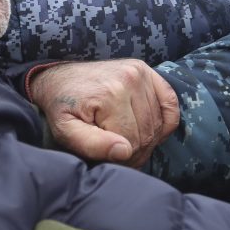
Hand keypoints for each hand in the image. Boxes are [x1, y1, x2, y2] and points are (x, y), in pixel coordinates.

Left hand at [30, 60, 178, 166]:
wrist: (59, 78)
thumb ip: (91, 145)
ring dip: (146, 139)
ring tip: (126, 141)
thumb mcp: (65, 130)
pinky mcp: (146, 71)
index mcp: (110, 94)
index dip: (120, 158)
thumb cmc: (62, 108)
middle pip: (146, 134)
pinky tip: (149, 128)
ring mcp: (140, 72)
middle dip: (133, 151)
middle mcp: (129, 79)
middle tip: (117, 153)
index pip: (131, 143)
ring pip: (158, 123)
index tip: (107, 158)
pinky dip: (164, 121)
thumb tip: (124, 151)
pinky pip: (170, 103)